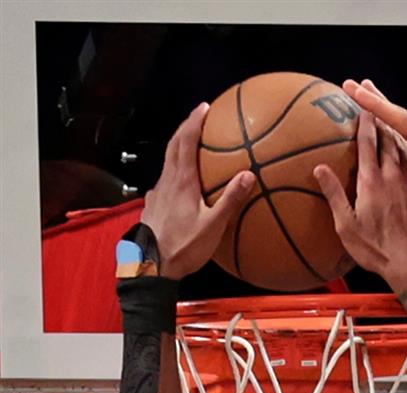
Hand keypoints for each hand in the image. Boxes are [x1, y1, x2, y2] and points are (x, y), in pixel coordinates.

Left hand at [142, 104, 253, 279]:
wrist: (153, 265)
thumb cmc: (184, 247)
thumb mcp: (213, 226)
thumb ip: (230, 200)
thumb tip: (248, 175)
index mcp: (182, 181)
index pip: (186, 141)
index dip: (194, 120)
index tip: (204, 107)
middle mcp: (167, 181)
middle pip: (173, 145)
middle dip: (186, 127)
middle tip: (198, 118)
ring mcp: (157, 192)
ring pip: (167, 161)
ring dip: (179, 147)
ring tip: (192, 146)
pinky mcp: (153, 204)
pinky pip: (164, 179)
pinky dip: (174, 170)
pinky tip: (180, 182)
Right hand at [341, 79, 406, 264]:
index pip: (406, 121)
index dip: (379, 106)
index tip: (355, 91)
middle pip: (401, 121)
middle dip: (376, 104)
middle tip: (352, 85)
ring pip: (398, 135)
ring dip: (378, 120)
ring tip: (359, 103)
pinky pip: (399, 153)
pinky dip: (383, 142)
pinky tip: (370, 138)